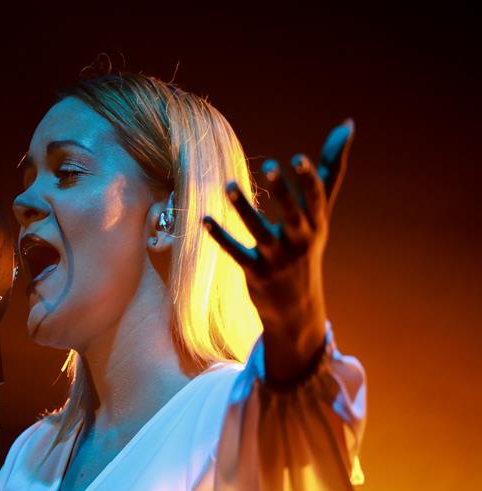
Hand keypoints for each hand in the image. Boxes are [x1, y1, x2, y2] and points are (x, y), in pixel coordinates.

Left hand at [202, 119, 355, 383]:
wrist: (296, 305)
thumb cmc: (307, 246)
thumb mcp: (321, 213)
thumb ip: (330, 171)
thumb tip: (348, 123)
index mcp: (316, 224)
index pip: (316, 200)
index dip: (308, 180)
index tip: (297, 158)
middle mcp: (299, 241)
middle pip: (292, 214)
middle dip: (282, 191)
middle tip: (268, 164)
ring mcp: (277, 258)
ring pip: (259, 231)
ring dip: (243, 208)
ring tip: (228, 184)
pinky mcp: (255, 272)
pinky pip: (235, 252)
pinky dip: (220, 236)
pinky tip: (204, 219)